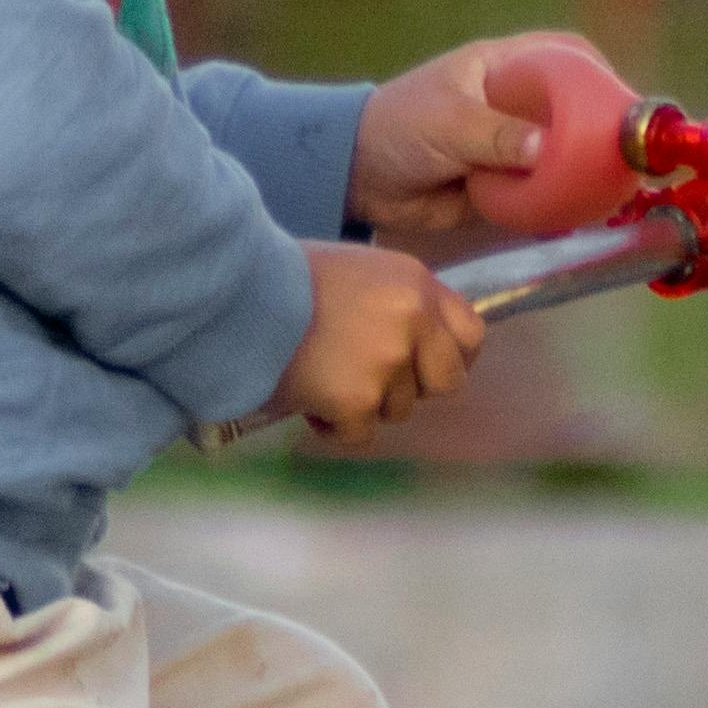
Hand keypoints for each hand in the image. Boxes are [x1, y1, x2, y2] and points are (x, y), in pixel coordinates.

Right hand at [267, 239, 484, 447]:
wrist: (237, 296)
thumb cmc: (287, 279)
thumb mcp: (360, 272)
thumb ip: (397, 304)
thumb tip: (415, 344)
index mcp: (416, 283)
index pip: (470, 333)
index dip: (452, 357)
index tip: (427, 369)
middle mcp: (413, 321)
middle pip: (446, 381)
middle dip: (412, 389)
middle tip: (372, 382)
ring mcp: (388, 362)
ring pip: (398, 411)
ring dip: (364, 405)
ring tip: (323, 377)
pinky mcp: (357, 399)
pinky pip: (359, 434)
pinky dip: (333, 425)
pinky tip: (307, 397)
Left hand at [348, 31, 628, 249]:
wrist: (358, 177)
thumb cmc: (397, 126)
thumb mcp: (447, 123)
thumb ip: (493, 135)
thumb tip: (543, 149)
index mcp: (506, 67)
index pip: (567, 56)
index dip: (600, 75)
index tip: (625, 103)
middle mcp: (518, 103)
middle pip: (577, 111)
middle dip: (603, 133)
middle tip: (631, 157)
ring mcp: (514, 146)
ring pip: (564, 157)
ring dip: (586, 174)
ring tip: (618, 192)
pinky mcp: (506, 185)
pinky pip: (543, 194)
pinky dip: (561, 204)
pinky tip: (585, 216)